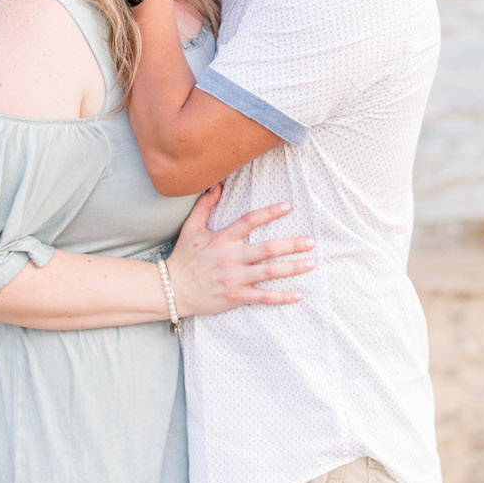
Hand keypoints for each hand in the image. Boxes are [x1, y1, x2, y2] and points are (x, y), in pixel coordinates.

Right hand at [165, 185, 312, 315]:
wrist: (172, 289)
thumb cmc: (183, 258)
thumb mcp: (191, 228)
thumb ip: (204, 206)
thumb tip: (217, 185)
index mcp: (223, 239)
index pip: (250, 221)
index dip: (270, 212)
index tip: (288, 207)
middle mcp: (231, 258)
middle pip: (267, 249)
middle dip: (292, 245)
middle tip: (311, 241)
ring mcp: (235, 278)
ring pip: (270, 272)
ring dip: (293, 268)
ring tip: (311, 263)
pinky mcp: (236, 296)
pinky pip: (263, 297)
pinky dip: (282, 297)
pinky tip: (298, 294)